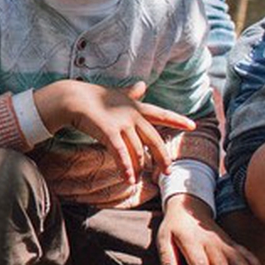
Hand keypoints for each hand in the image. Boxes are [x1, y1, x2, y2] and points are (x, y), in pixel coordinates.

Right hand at [39, 80, 194, 187]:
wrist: (72, 98)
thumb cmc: (92, 96)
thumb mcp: (116, 94)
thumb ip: (131, 93)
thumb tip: (142, 84)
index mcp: (136, 107)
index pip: (161, 114)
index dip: (177, 120)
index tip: (193, 125)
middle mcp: (133, 116)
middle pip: (154, 140)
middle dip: (162, 157)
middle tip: (166, 171)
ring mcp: (122, 124)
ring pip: (137, 151)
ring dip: (138, 168)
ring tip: (135, 181)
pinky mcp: (109, 132)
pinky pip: (121, 153)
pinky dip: (125, 167)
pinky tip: (127, 178)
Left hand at [157, 193, 264, 264]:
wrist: (189, 209)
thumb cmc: (173, 228)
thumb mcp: (163, 238)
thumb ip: (166, 256)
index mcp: (192, 241)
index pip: (198, 262)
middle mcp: (211, 243)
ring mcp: (224, 243)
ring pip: (239, 260)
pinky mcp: (232, 243)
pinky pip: (247, 254)